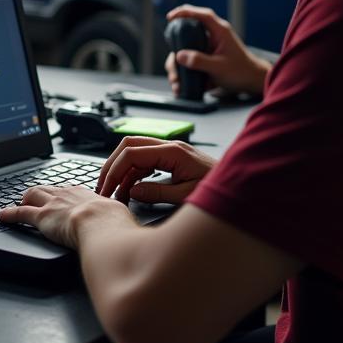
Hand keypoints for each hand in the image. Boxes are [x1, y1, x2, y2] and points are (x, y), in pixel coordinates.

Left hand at [0, 184, 129, 247]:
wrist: (100, 223)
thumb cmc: (114, 222)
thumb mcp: (120, 215)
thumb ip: (117, 218)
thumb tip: (126, 225)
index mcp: (86, 193)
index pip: (71, 190)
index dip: (64, 195)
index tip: (63, 198)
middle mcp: (67, 194)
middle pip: (49, 188)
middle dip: (41, 193)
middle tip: (36, 199)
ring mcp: (53, 204)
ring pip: (33, 194)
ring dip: (25, 199)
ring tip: (20, 205)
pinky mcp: (41, 217)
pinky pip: (20, 213)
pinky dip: (9, 214)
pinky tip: (1, 216)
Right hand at [96, 137, 216, 205]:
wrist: (239, 185)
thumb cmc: (219, 189)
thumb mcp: (187, 195)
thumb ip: (158, 193)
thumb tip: (132, 192)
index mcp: (172, 151)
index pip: (132, 153)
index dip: (114, 171)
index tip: (107, 189)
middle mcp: (169, 147)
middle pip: (128, 146)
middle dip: (112, 166)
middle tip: (103, 187)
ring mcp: (170, 152)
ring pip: (134, 153)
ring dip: (122, 171)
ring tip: (116, 194)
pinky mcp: (171, 159)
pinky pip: (145, 161)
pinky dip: (133, 174)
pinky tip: (131, 190)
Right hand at [164, 5, 270, 96]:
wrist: (251, 82)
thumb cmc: (241, 72)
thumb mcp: (219, 67)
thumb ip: (200, 61)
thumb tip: (180, 56)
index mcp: (220, 32)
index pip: (202, 15)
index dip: (185, 12)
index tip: (170, 17)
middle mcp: (213, 37)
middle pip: (188, 34)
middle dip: (176, 50)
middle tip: (173, 63)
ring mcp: (209, 48)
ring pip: (186, 50)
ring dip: (178, 66)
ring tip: (177, 81)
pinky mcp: (206, 58)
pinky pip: (191, 61)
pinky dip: (184, 72)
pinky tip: (182, 84)